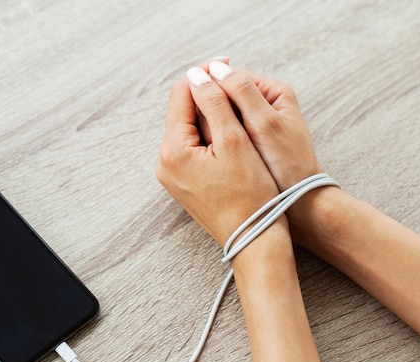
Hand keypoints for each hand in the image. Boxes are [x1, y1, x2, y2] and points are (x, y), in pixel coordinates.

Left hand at [156, 70, 279, 246]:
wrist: (254, 240)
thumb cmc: (251, 195)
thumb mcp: (235, 142)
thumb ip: (215, 103)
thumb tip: (198, 74)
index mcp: (173, 151)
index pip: (181, 95)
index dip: (205, 74)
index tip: (228, 64)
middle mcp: (165, 163)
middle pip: (182, 111)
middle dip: (207, 94)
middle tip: (235, 82)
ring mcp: (173, 176)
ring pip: (189, 129)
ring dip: (210, 113)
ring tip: (237, 106)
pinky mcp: (185, 184)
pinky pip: (193, 149)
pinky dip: (210, 135)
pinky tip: (231, 134)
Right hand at [205, 61, 321, 191]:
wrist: (299, 201)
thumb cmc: (287, 164)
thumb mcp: (265, 124)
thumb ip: (242, 93)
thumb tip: (214, 67)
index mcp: (273, 90)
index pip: (230, 77)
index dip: (211, 89)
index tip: (200, 112)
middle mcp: (264, 102)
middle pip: (224, 95)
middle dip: (213, 111)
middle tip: (211, 136)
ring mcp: (255, 121)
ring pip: (222, 114)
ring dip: (213, 126)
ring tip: (214, 146)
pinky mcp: (249, 139)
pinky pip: (225, 131)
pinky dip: (218, 139)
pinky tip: (215, 152)